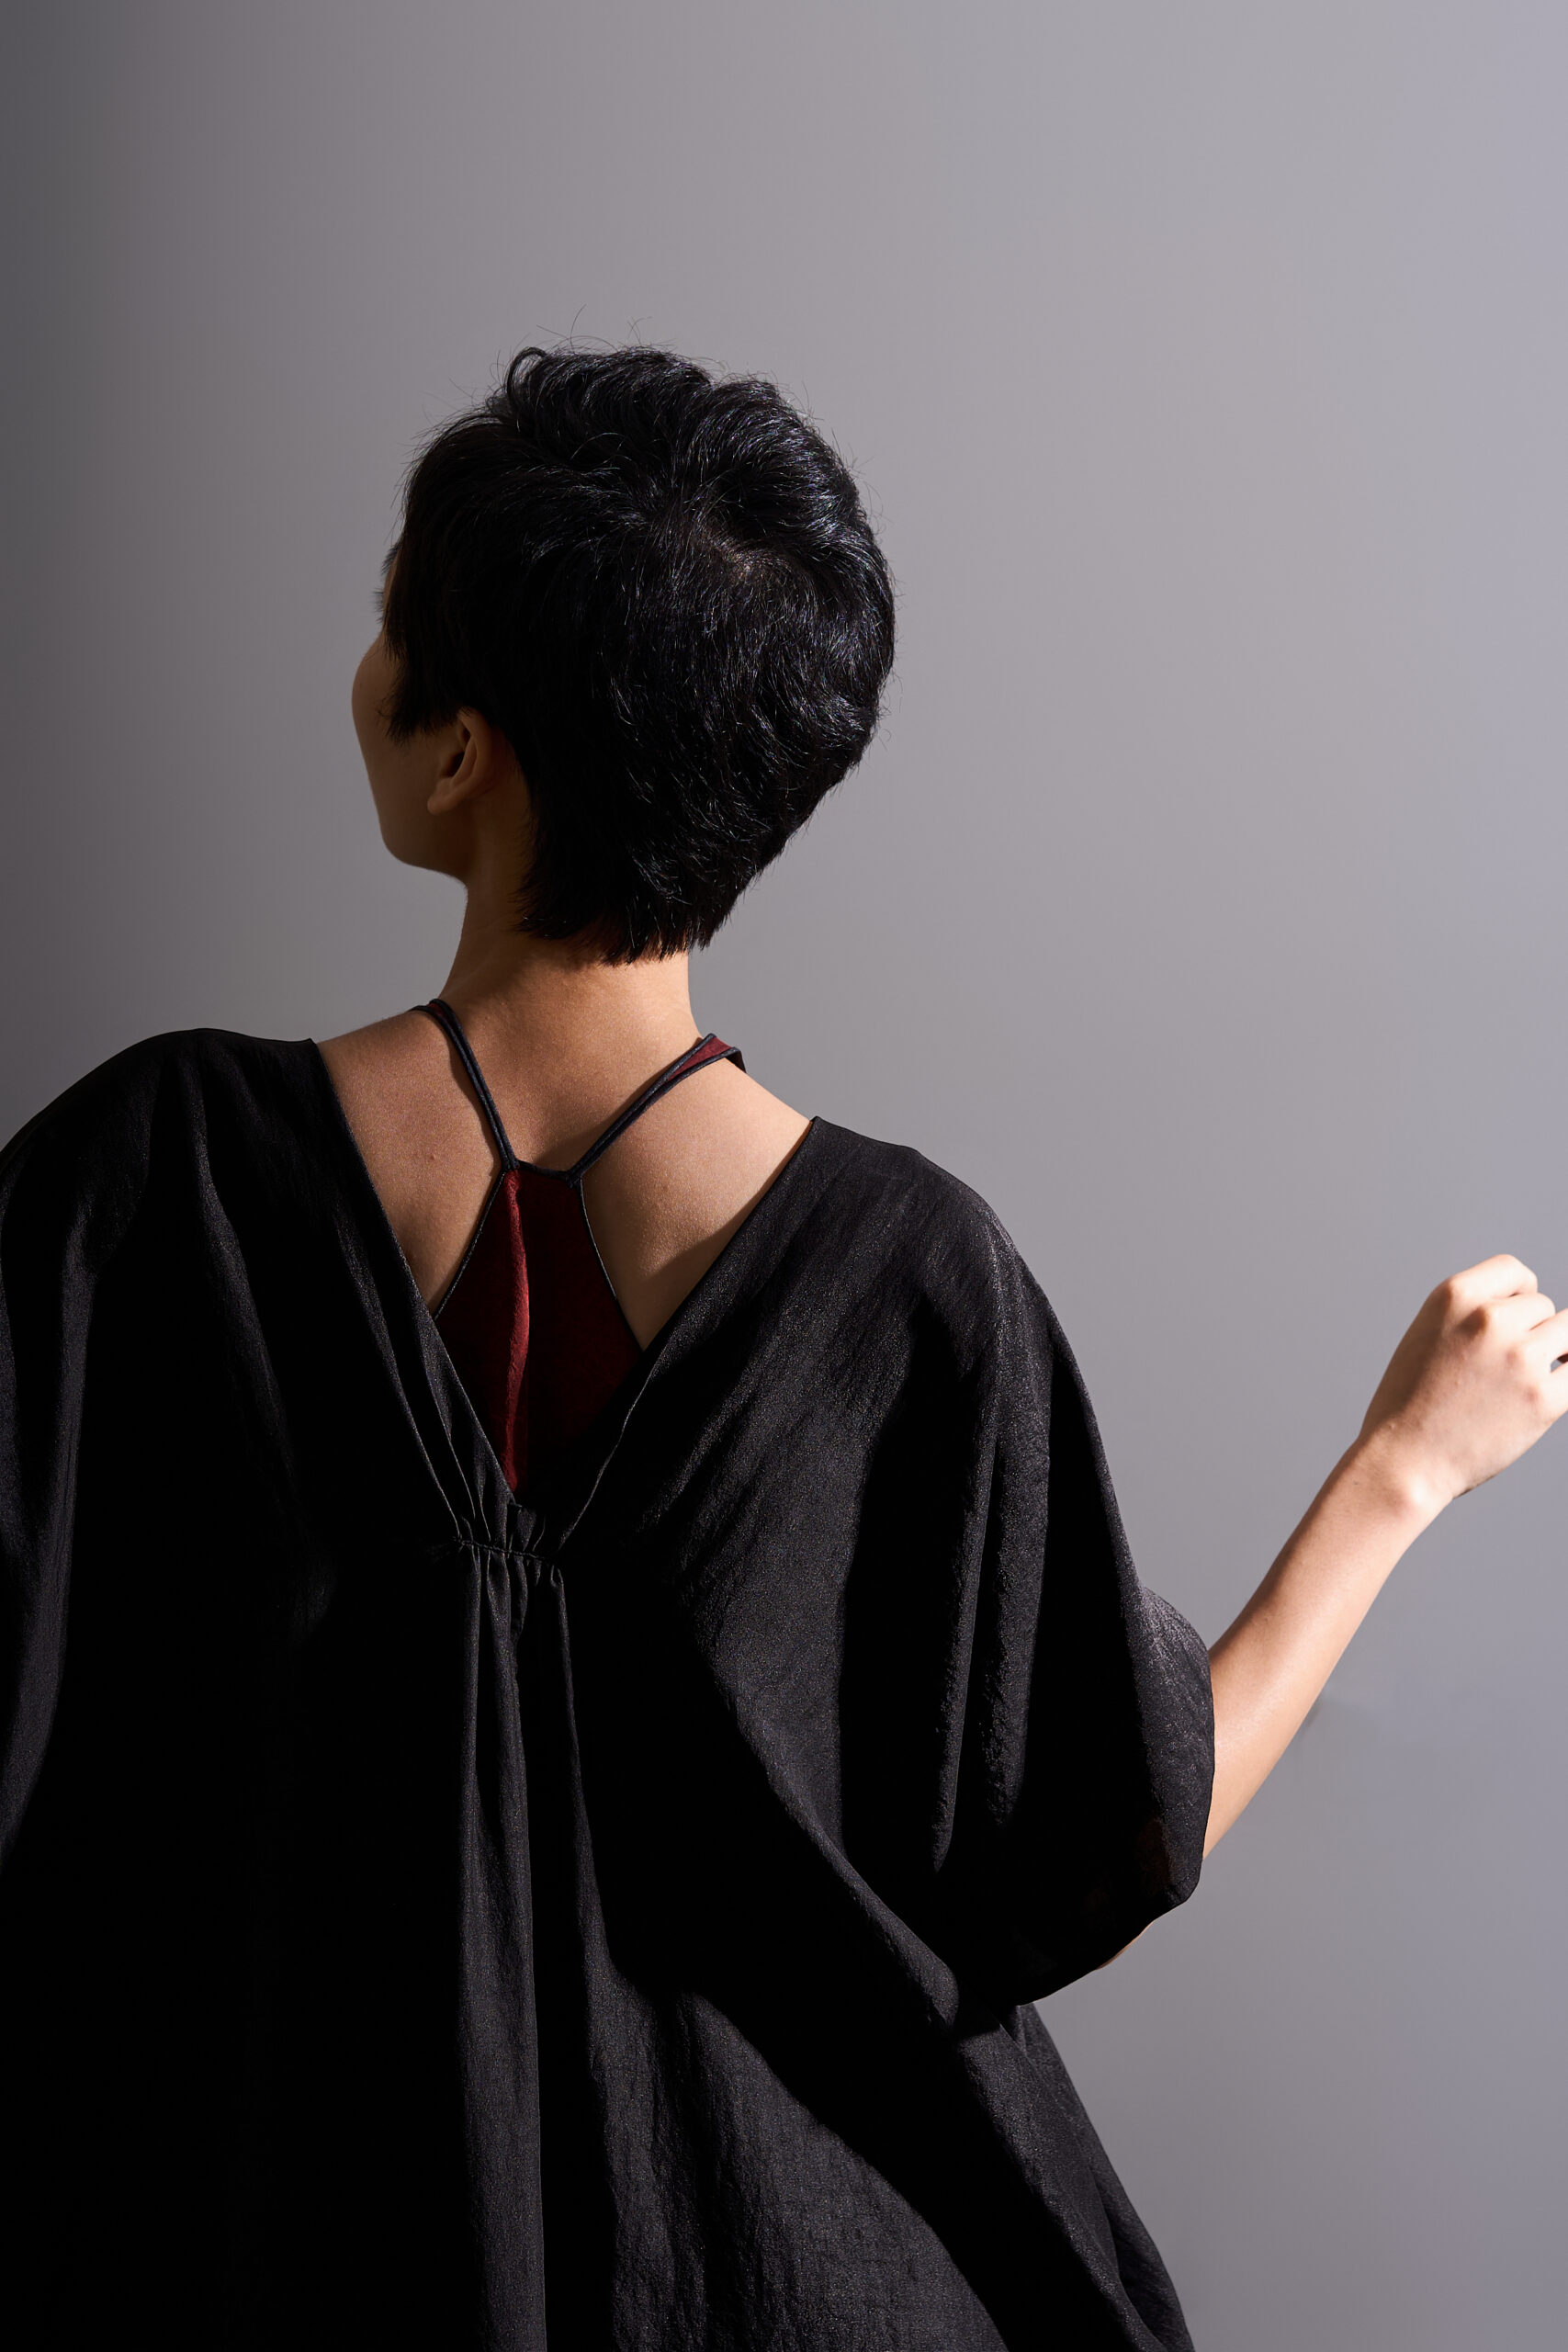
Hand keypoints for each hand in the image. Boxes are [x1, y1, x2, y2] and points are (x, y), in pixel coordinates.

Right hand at [1357, 1254, 1567, 1512]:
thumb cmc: (1409, 1404)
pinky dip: (1566, 1380)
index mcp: (1454, 1296)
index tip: (1512, 1319)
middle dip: (1531, 1332)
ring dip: (1553, 1353)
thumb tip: (1530, 1310)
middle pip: (1543, 1306)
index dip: (1518, 1294)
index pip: (1514, 1270)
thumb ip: (1470, 1313)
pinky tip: (1548, 1392)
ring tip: (1524, 1380)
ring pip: (1567, 1333)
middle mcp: (1489, 1319)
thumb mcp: (1427, 1334)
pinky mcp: (1543, 1398)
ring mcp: (1520, 1357)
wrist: (1403, 1461)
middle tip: (1502, 1367)